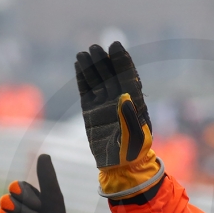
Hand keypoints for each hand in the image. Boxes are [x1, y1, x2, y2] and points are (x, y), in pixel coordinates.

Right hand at [75, 42, 163, 198]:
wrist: (120, 166)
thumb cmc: (133, 152)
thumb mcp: (135, 137)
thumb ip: (130, 118)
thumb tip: (125, 97)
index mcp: (134, 102)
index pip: (127, 77)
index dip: (122, 61)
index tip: (116, 46)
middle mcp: (119, 100)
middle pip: (110, 75)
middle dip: (104, 61)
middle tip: (96, 48)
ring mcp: (104, 105)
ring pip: (97, 80)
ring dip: (92, 66)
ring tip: (85, 52)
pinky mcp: (91, 111)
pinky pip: (86, 91)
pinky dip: (82, 78)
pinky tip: (78, 64)